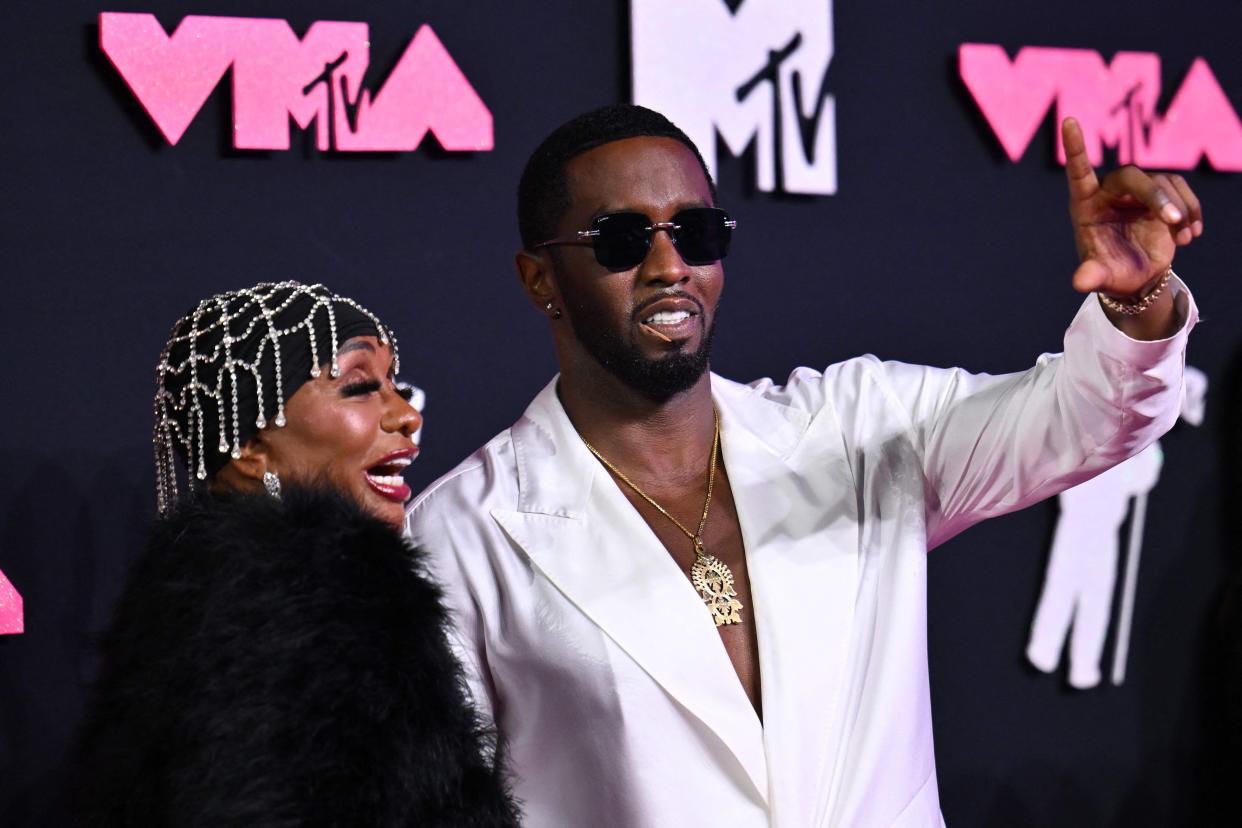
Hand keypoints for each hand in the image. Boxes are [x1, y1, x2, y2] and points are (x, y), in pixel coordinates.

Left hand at [1063, 117, 1202, 295]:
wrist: (1137, 276)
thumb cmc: (1111, 273)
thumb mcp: (1101, 277)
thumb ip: (1091, 276)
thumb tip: (1080, 283)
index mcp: (1085, 205)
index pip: (1078, 172)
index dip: (1075, 147)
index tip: (1068, 120)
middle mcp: (1109, 192)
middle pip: (1133, 176)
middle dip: (1156, 196)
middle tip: (1173, 222)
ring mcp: (1136, 191)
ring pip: (1163, 182)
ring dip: (1179, 208)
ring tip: (1183, 238)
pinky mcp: (1161, 194)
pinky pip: (1180, 189)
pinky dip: (1191, 210)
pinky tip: (1191, 235)